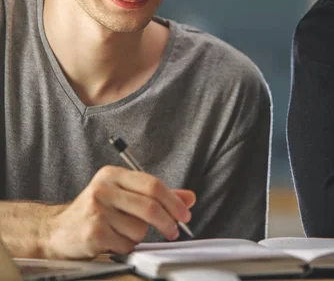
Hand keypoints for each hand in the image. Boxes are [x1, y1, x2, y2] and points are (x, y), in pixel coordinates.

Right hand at [44, 166, 195, 258]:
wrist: (56, 231)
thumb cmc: (95, 212)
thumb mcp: (125, 196)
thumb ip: (157, 196)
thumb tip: (189, 197)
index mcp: (113, 174)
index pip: (153, 185)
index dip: (174, 201)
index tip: (185, 214)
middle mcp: (103, 189)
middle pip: (150, 206)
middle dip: (168, 222)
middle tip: (174, 230)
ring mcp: (97, 210)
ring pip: (139, 228)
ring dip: (138, 235)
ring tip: (122, 232)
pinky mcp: (93, 232)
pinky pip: (126, 244)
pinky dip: (125, 246)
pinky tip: (112, 240)